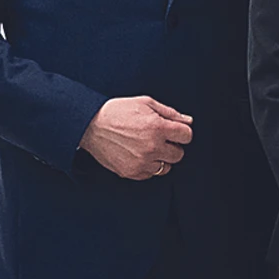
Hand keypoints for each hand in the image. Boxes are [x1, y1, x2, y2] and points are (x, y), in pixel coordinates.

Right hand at [80, 96, 194, 181]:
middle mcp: (152, 146)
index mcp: (157, 127)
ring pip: (166, 167)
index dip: (182, 132)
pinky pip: (150, 174)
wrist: (90, 125)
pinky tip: (139, 154)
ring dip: (161, 158)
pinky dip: (148, 166)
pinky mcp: (131, 172)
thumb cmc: (117, 111)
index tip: (175, 131)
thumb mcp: (145, 103)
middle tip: (161, 139)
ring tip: (148, 147)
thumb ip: (170, 113)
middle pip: (179, 154)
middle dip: (173, 146)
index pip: (187, 136)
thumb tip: (188, 121)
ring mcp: (141, 162)